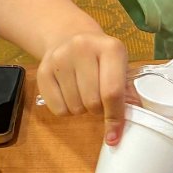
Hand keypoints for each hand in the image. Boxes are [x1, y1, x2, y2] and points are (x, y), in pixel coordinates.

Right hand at [37, 30, 129, 145]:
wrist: (69, 35)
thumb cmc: (100, 58)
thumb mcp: (118, 66)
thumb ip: (126, 92)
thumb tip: (130, 119)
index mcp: (110, 48)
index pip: (112, 91)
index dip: (114, 117)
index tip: (114, 136)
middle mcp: (83, 48)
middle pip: (92, 102)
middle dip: (97, 110)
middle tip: (98, 100)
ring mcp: (60, 58)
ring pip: (74, 107)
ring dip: (81, 109)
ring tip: (82, 92)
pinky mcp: (42, 70)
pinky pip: (56, 108)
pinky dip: (66, 109)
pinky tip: (68, 93)